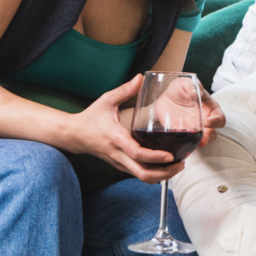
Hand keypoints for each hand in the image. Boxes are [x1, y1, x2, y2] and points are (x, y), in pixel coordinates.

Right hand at [64, 75, 184, 183]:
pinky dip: (153, 174)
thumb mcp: (106, 100)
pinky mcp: (120, 165)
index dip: (155, 157)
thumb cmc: (91, 117)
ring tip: (177, 166)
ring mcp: (119, 162)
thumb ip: (124, 90)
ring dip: (161, 175)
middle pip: (142, 173)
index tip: (170, 156)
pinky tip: (165, 165)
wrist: (74, 135)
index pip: (137, 153)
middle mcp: (118, 154)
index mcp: (116, 138)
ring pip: (141, 177)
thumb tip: (141, 78)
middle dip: (164, 173)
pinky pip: (138, 174)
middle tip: (180, 164)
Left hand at [152, 76, 225, 147]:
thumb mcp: (184, 83)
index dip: (216, 121)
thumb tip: (196, 90)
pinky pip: (186, 142)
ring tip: (194, 144)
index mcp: (210, 108)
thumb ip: (191, 84)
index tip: (207, 122)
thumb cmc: (179, 89)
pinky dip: (184, 143)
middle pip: (212, 134)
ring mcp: (194, 129)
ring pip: (201, 140)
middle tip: (202, 140)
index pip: (219, 118)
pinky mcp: (183, 135)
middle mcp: (204, 121)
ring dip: (199, 143)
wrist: (165, 98)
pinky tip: (179, 142)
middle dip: (208, 138)